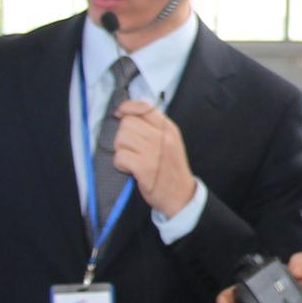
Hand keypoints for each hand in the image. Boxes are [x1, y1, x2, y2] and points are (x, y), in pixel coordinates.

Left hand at [111, 101, 194, 217]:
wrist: (181, 196)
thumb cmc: (171, 169)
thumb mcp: (170, 142)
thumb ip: (153, 126)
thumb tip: (126, 113)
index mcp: (168, 128)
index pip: (144, 107)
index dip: (127, 108)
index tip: (120, 114)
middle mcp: (162, 137)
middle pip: (128, 122)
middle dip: (122, 135)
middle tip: (129, 148)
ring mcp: (153, 152)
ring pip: (121, 138)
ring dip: (120, 149)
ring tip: (130, 158)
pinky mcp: (144, 168)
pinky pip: (120, 156)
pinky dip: (120, 163)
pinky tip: (128, 168)